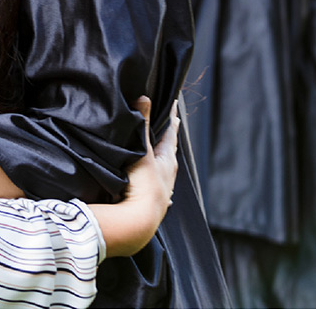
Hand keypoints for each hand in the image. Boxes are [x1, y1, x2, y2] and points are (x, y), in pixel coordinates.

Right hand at [126, 97, 178, 211]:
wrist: (139, 219)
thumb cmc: (143, 183)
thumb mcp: (142, 151)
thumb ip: (141, 125)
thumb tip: (145, 97)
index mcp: (167, 160)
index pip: (171, 134)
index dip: (172, 119)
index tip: (175, 106)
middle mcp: (168, 174)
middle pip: (170, 150)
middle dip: (169, 138)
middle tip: (171, 125)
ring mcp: (162, 189)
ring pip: (164, 169)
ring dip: (162, 159)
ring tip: (161, 153)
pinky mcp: (154, 201)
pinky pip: (157, 185)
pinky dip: (156, 179)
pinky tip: (156, 185)